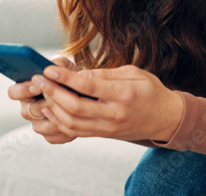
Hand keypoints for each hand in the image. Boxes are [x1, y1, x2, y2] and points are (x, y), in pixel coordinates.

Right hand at [8, 55, 78, 143]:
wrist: (87, 94)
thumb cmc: (71, 78)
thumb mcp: (65, 66)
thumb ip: (56, 64)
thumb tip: (50, 68)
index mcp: (26, 90)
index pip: (13, 92)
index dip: (23, 89)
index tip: (36, 84)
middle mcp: (28, 108)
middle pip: (25, 111)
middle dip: (41, 104)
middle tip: (54, 98)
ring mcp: (38, 123)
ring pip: (38, 126)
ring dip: (53, 118)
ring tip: (68, 109)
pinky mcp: (50, 135)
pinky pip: (52, 136)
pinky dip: (63, 131)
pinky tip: (74, 122)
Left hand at [31, 64, 183, 142]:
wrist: (166, 118)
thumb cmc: (151, 91)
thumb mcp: (134, 73)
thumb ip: (106, 74)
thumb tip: (79, 74)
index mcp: (124, 94)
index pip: (88, 86)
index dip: (65, 78)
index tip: (49, 70)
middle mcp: (114, 114)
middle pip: (75, 107)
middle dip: (53, 93)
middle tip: (39, 81)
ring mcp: (108, 128)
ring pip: (72, 123)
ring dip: (53, 108)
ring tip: (42, 94)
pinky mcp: (104, 135)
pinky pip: (76, 131)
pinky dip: (60, 121)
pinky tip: (51, 109)